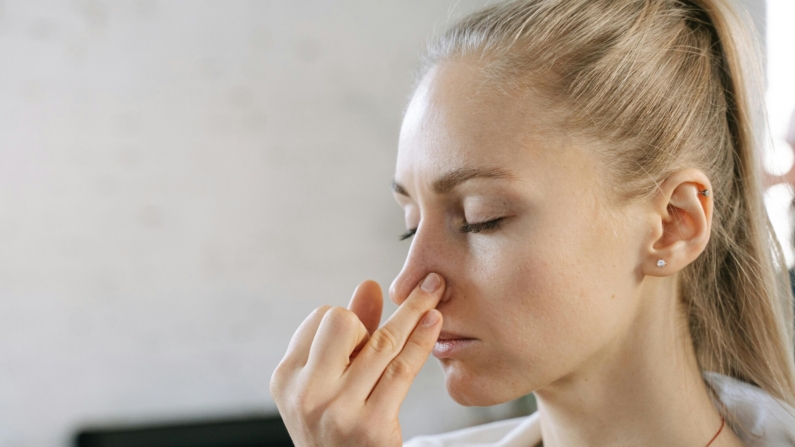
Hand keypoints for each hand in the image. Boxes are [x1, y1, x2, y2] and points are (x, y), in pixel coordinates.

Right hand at [270, 273, 444, 446]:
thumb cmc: (336, 425)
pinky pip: (403, 369)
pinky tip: (434, 321)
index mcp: (287, 378)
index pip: (319, 319)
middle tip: (385, 329)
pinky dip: (422, 339)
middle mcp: (307, 394)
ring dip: (414, 310)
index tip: (360, 332)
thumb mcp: (327, 381)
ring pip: (383, 343)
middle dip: (367, 319)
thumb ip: (346, 334)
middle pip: (343, 323)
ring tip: (434, 288)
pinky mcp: (372, 426)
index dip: (346, 321)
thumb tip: (370, 285)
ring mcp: (339, 411)